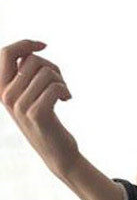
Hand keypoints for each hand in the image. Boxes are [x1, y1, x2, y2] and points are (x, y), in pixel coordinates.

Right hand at [0, 39, 78, 179]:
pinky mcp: (37, 114)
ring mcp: (20, 106)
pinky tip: (67, 99)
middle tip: (60, 83)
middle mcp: (6, 96)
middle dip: (52, 67)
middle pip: (32, 60)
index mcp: (1, 89)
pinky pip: (55, 87)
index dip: (26, 43)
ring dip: (61, 80)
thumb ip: (24, 76)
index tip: (44, 45)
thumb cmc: (47, 123)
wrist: (58, 155)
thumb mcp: (28, 97)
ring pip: (46, 73)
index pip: (5, 53)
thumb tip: (30, 50)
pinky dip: (66, 90)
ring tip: (64, 93)